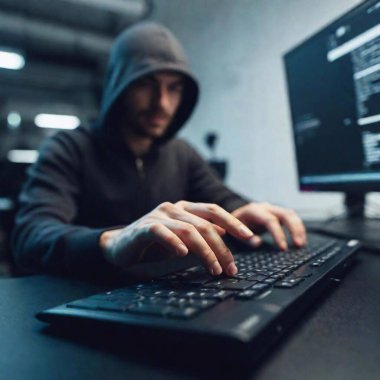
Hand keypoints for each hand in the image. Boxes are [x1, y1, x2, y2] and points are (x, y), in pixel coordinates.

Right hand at [100, 201, 255, 275]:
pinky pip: (163, 232)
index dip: (233, 222)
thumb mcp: (182, 238)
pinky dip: (175, 243)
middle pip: (205, 223)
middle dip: (221, 247)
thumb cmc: (154, 243)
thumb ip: (200, 232)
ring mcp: (159, 215)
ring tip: (214, 269)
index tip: (249, 237)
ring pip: (189, 230)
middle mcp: (174, 207)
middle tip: (230, 268)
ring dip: (205, 251)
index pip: (214, 211)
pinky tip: (183, 255)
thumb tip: (223, 233)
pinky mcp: (145, 227)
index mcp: (185, 208)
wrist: (120, 245)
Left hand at [232, 202, 306, 249]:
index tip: (283, 249)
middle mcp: (264, 207)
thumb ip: (245, 238)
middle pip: (285, 214)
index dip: (278, 234)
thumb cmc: (232, 226)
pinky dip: (297, 228)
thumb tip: (258, 243)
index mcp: (253, 210)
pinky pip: (291, 218)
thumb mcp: (234, 233)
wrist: (230, 216)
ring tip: (301, 244)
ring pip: (291, 214)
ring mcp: (271, 209)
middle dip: (294, 229)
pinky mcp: (276, 213)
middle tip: (298, 245)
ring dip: (298, 228)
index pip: (270, 220)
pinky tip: (300, 239)